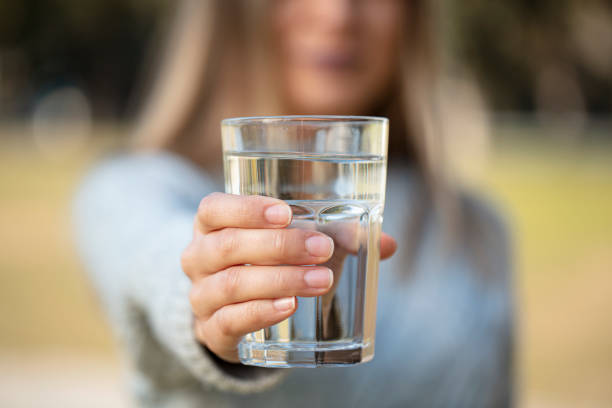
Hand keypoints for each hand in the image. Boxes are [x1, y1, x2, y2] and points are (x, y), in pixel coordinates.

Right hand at [181, 193, 396, 362]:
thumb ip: (336, 238)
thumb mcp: (291, 243)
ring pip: (232, 283)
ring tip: (321, 280)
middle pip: (227, 245)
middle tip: (322, 248)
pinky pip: (230, 321)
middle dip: (279, 245)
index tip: (285, 212)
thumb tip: (387, 243)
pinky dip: (260, 312)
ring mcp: (201, 295)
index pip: (213, 209)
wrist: (232, 309)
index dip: (245, 208)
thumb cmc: (265, 262)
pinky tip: (289, 306)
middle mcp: (198, 257)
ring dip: (280, 279)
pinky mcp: (212, 330)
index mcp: (211, 226)